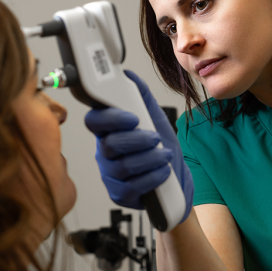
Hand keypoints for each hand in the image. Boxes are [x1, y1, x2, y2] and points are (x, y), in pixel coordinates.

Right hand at [84, 70, 192, 220]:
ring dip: (149, 159)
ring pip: (121, 167)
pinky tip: (163, 172)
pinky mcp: (119, 195)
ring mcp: (110, 175)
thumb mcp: (156, 120)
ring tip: (164, 156)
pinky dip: (151, 177)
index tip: (132, 118)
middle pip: (108, 145)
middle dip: (136, 140)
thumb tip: (128, 75)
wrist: (177, 182)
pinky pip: (130, 188)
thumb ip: (141, 97)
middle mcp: (105, 153)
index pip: (94, 121)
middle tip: (155, 138)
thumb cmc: (161, 150)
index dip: (110, 119)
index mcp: (109, 131)